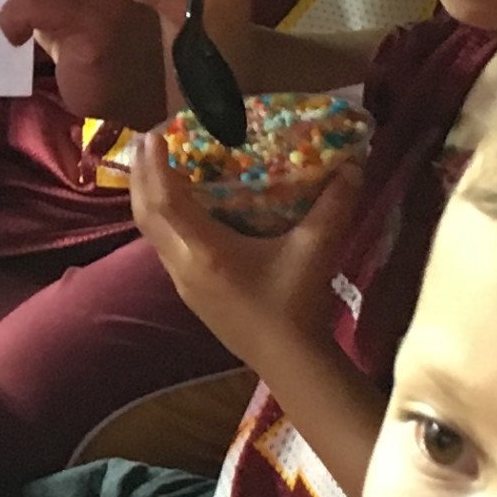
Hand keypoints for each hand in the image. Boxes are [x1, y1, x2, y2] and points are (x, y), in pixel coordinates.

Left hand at [130, 130, 363, 366]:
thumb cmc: (297, 304)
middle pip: (145, 214)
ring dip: (150, 197)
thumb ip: (334, 204)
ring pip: (151, 233)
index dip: (155, 166)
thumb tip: (354, 164)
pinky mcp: (191, 294)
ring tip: (160, 168)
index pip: (164, 201)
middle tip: (151, 141)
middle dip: (143, 175)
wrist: (290, 362)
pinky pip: (164, 246)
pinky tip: (183, 210)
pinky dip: (164, 219)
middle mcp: (183, 265)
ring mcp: (183, 282)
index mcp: (204, 251)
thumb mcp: (316, 249)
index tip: (155, 134)